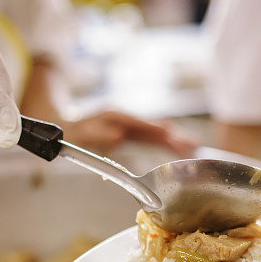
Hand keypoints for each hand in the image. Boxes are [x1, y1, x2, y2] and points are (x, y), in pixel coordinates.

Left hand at [62, 111, 198, 156]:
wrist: (66, 130)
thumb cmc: (73, 133)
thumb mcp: (83, 134)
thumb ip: (100, 135)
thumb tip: (119, 137)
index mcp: (115, 115)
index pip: (139, 123)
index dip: (155, 129)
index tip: (171, 134)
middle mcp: (126, 119)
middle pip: (153, 127)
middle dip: (173, 135)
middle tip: (193, 143)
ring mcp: (130, 126)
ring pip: (156, 132)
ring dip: (175, 138)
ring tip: (195, 145)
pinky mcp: (132, 134)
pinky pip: (152, 138)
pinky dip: (166, 142)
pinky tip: (180, 146)